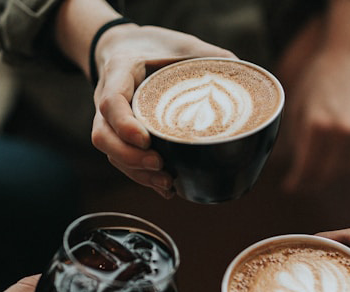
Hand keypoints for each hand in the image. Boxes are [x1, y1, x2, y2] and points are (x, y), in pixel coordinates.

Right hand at [90, 24, 234, 197]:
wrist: (126, 49)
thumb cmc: (155, 46)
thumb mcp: (181, 44)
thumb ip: (209, 56)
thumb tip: (245, 74)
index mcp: (120, 72)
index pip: (111, 102)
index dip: (125, 125)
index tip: (146, 140)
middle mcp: (107, 99)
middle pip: (103, 137)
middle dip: (130, 158)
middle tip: (161, 166)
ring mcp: (110, 121)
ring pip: (111, 154)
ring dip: (137, 173)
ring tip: (168, 183)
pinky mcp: (119, 137)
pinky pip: (122, 161)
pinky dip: (142, 177)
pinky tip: (166, 189)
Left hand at [279, 43, 349, 190]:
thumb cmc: (318, 80)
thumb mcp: (296, 106)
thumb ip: (290, 139)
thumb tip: (278, 166)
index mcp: (318, 124)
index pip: (306, 169)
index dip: (295, 182)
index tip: (288, 186)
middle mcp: (343, 130)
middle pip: (326, 176)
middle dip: (310, 183)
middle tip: (300, 184)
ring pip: (345, 172)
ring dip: (329, 177)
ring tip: (316, 173)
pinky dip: (348, 167)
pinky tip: (336, 161)